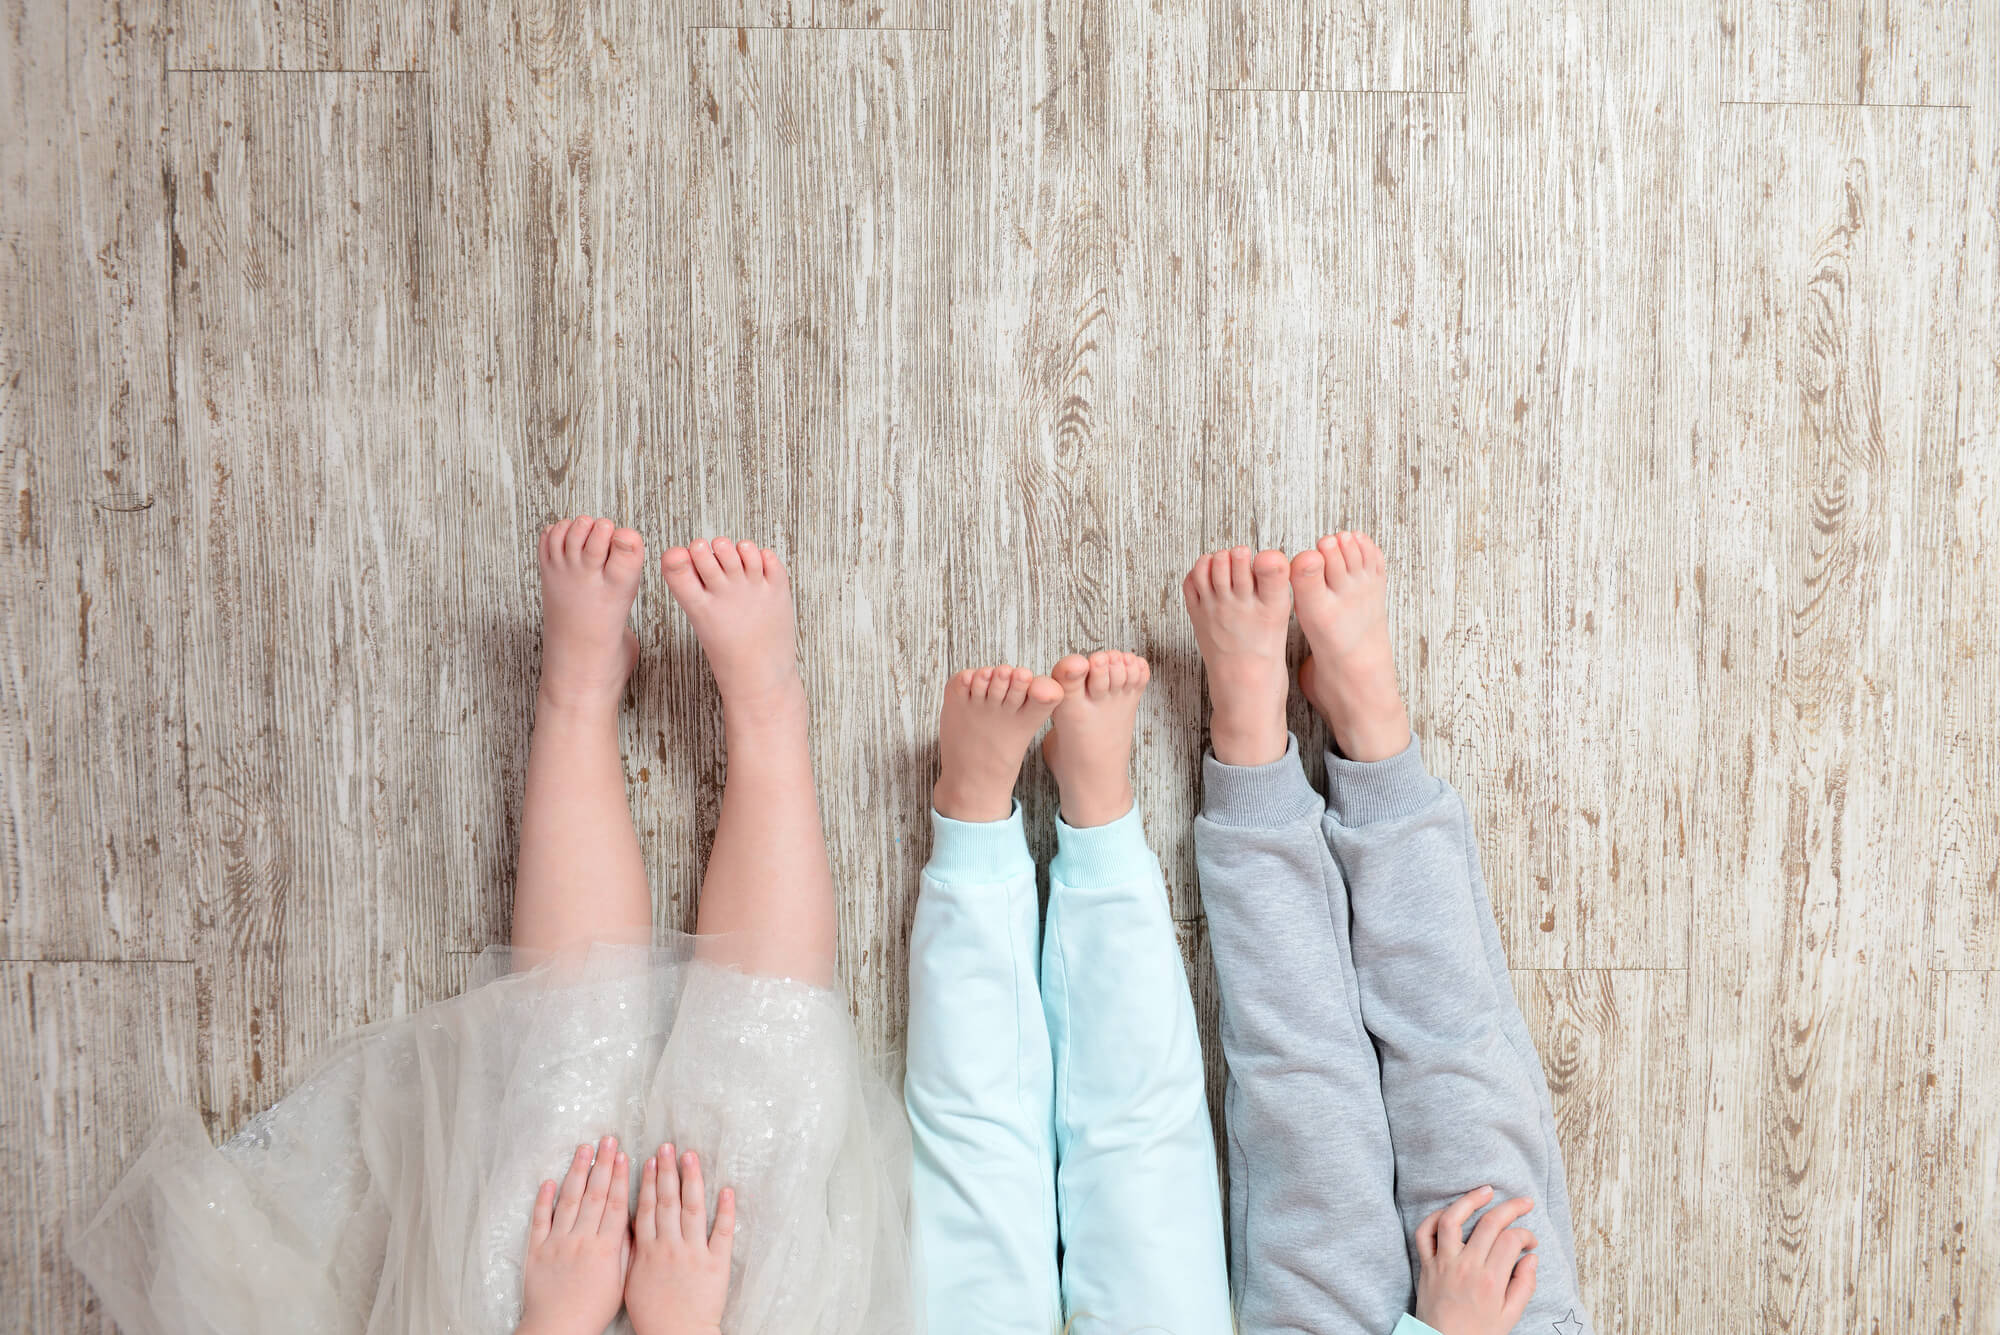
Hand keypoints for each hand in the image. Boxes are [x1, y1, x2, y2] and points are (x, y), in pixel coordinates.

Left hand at [517, 1137, 631, 1334]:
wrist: (557, 1329)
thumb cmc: (592, 1311)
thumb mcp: (619, 1283)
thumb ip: (625, 1252)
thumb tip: (630, 1223)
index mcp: (605, 1249)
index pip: (615, 1205)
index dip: (620, 1178)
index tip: (624, 1156)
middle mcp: (581, 1240)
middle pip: (594, 1195)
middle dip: (602, 1165)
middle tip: (608, 1140)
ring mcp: (557, 1243)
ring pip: (569, 1200)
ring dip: (577, 1172)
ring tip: (584, 1149)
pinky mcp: (537, 1250)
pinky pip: (540, 1219)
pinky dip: (544, 1199)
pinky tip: (550, 1181)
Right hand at [625, 1144, 735, 1334]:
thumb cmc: (653, 1315)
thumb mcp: (631, 1281)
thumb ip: (633, 1251)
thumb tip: (631, 1224)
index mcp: (647, 1251)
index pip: (647, 1208)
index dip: (648, 1182)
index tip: (648, 1160)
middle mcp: (670, 1246)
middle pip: (668, 1201)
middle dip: (667, 1171)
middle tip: (667, 1146)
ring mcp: (694, 1253)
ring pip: (692, 1209)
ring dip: (691, 1179)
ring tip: (691, 1156)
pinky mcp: (717, 1263)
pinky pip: (722, 1231)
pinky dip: (725, 1210)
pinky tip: (726, 1189)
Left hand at [1412, 1186, 1537, 1334]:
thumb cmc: (1478, 1333)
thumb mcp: (1510, 1316)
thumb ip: (1524, 1285)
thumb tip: (1531, 1257)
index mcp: (1490, 1281)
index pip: (1511, 1241)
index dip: (1526, 1234)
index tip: (1530, 1241)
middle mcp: (1465, 1267)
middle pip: (1489, 1224)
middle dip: (1511, 1208)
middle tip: (1524, 1201)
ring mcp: (1443, 1263)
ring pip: (1452, 1219)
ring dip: (1470, 1200)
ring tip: (1486, 1191)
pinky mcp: (1426, 1265)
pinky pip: (1424, 1233)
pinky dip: (1435, 1217)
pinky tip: (1451, 1211)